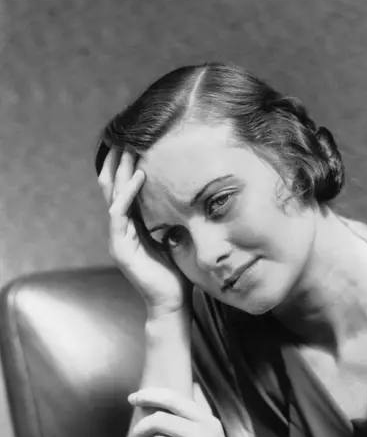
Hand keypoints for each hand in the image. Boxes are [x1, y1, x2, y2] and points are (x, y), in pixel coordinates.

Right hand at [99, 147, 192, 314]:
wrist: (172, 302)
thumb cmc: (176, 272)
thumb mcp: (174, 238)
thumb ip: (170, 219)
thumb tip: (186, 196)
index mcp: (132, 226)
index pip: (122, 189)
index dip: (124, 165)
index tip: (133, 141)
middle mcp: (120, 229)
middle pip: (111, 187)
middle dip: (116, 161)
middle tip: (123, 135)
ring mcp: (118, 238)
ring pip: (113, 196)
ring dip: (121, 171)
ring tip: (128, 148)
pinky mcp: (121, 248)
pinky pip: (120, 215)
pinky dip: (128, 194)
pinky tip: (139, 177)